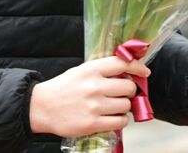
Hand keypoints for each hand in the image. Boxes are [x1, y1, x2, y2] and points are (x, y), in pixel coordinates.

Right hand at [29, 56, 150, 136]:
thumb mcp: (81, 71)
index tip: (144, 72)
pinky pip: (120, 122)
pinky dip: (120, 120)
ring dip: (124, 107)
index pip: (122, 64)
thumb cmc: (63, 88)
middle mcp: (94, 86)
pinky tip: (112, 117)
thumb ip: (102, 70)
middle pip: (129, 87)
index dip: (138, 67)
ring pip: (126, 106)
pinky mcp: (92, 123)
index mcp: (91, 70)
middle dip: (130, 91)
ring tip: (115, 106)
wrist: (42, 107)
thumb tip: (127, 71)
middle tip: (124, 93)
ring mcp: (94, 106)